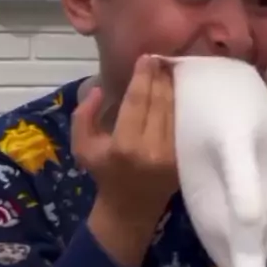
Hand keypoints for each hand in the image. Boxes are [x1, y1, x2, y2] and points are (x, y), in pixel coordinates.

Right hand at [72, 55, 176, 266]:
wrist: (131, 208)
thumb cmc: (105, 173)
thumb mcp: (82, 147)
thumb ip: (83, 116)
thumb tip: (100, 89)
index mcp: (124, 146)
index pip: (137, 101)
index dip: (143, 77)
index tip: (147, 58)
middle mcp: (152, 149)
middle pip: (160, 101)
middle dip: (160, 76)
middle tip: (160, 58)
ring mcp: (172, 154)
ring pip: (175, 109)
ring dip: (174, 85)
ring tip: (171, 68)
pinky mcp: (184, 157)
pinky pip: (183, 122)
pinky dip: (182, 102)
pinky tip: (180, 88)